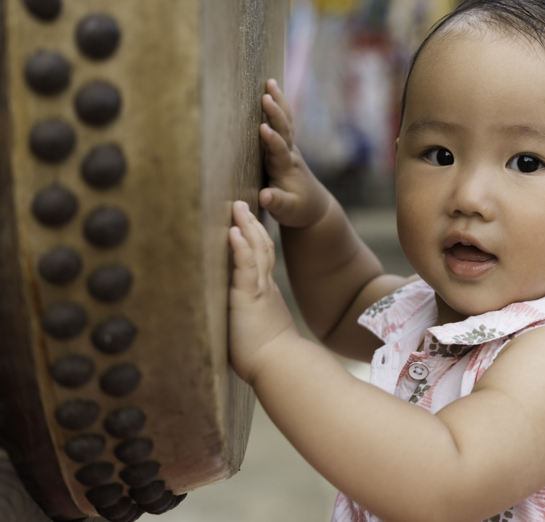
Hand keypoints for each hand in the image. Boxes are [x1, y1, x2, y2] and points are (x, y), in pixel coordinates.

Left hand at [228, 200, 298, 384]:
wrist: (282, 368)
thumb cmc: (270, 360)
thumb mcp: (259, 333)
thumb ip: (251, 322)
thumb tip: (239, 326)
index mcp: (266, 295)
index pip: (262, 260)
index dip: (255, 240)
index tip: (247, 223)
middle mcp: (265, 288)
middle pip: (261, 247)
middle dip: (252, 224)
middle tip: (242, 204)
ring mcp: (259, 290)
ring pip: (255, 250)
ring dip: (246, 226)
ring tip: (238, 206)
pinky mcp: (249, 298)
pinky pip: (246, 266)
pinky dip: (240, 247)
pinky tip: (235, 230)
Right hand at [259, 79, 329, 227]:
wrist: (314, 207)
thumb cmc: (297, 210)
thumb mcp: (287, 210)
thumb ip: (276, 202)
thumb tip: (265, 196)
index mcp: (286, 168)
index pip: (279, 151)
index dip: (272, 139)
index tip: (262, 127)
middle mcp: (290, 154)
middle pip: (285, 130)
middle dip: (276, 112)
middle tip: (266, 95)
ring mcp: (290, 149)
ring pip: (286, 122)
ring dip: (279, 103)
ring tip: (270, 83)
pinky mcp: (287, 148)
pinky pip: (283, 124)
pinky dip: (279, 108)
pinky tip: (272, 92)